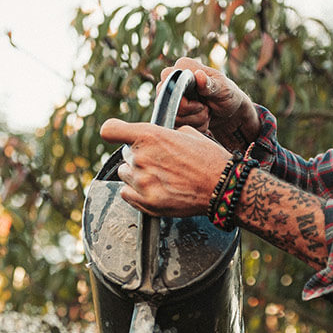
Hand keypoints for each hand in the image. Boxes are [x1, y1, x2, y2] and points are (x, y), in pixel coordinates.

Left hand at [98, 119, 232, 216]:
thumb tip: (156, 138)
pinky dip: (136, 192)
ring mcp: (142, 181)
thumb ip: (164, 134)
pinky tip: (155, 189)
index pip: (110, 130)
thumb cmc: (209, 159)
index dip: (112, 132)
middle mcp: (141, 157)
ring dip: (137, 175)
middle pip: (125, 155)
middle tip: (160, 163)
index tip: (116, 135)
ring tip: (160, 177)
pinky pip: (127, 194)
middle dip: (138, 157)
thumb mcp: (188, 133)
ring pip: (125, 174)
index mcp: (150, 135)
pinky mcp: (146, 202)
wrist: (222, 187)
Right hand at [164, 58, 259, 152]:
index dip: (185, 102)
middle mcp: (172, 79)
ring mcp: (170, 95)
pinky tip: (201, 121)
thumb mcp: (223, 89)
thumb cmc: (228, 95)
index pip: (169, 86)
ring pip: (172, 117)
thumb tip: (199, 75)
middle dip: (190, 114)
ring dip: (193, 121)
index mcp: (183, 66)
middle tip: (206, 110)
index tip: (202, 104)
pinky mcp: (171, 109)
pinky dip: (191, 126)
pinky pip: (174, 124)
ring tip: (206, 115)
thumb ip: (210, 84)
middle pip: (168, 104)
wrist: (230, 112)